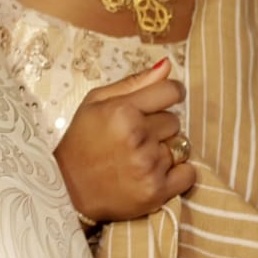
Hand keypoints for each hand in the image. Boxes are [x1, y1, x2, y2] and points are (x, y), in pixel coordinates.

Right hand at [53, 59, 196, 222]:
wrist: (67, 188)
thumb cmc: (81, 141)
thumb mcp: (95, 103)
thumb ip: (134, 83)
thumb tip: (168, 66)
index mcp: (121, 111)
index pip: (170, 91)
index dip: (170, 94)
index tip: (164, 100)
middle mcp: (137, 137)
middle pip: (174, 121)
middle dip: (158, 127)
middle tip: (133, 136)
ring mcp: (149, 165)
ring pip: (180, 147)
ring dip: (164, 150)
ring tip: (137, 157)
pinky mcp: (157, 191)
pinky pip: (189, 173)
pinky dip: (177, 173)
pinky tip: (152, 172)